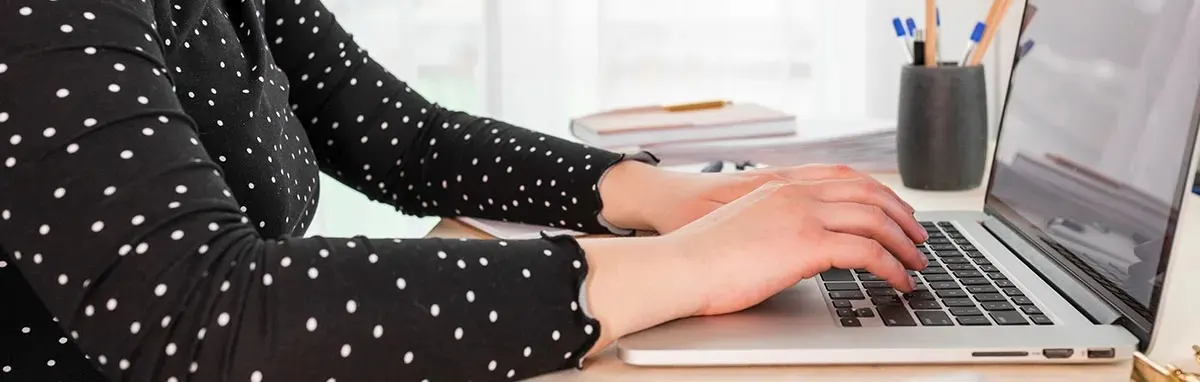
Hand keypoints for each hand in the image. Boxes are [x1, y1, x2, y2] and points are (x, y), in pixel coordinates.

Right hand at [665, 178, 926, 315]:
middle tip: (918, 238)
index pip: (845, 178)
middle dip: (902, 216)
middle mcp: (796, 193)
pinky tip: (899, 281)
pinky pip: (868, 251)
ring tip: (916, 263)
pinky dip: (892, 266)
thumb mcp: (743, 227)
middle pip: (869, 194)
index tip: (895, 212)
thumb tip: (788, 246)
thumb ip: (772, 225)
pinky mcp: (807, 244)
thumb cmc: (699, 256)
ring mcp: (803, 215)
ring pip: (876, 219)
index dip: (879, 193)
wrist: (678, 265)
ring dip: (904, 244)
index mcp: (780, 186)